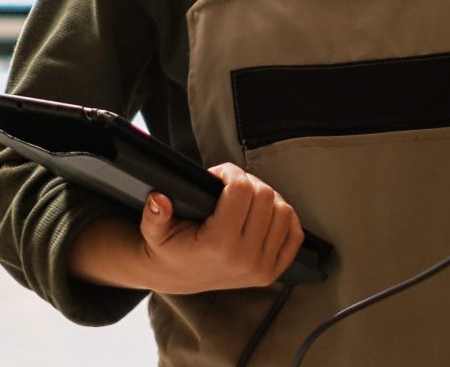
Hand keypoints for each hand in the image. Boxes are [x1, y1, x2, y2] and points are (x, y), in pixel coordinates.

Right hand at [137, 164, 303, 293]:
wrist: (179, 277)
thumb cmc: (170, 249)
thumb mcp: (155, 232)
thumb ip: (154, 215)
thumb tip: (158, 199)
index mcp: (218, 245)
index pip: (241, 191)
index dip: (230, 173)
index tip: (219, 174)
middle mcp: (244, 258)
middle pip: (265, 197)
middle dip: (248, 182)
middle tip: (231, 185)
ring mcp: (261, 266)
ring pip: (284, 211)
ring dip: (268, 197)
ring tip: (247, 198)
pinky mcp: (272, 271)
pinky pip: (294, 234)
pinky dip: (284, 219)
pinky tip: (264, 214)